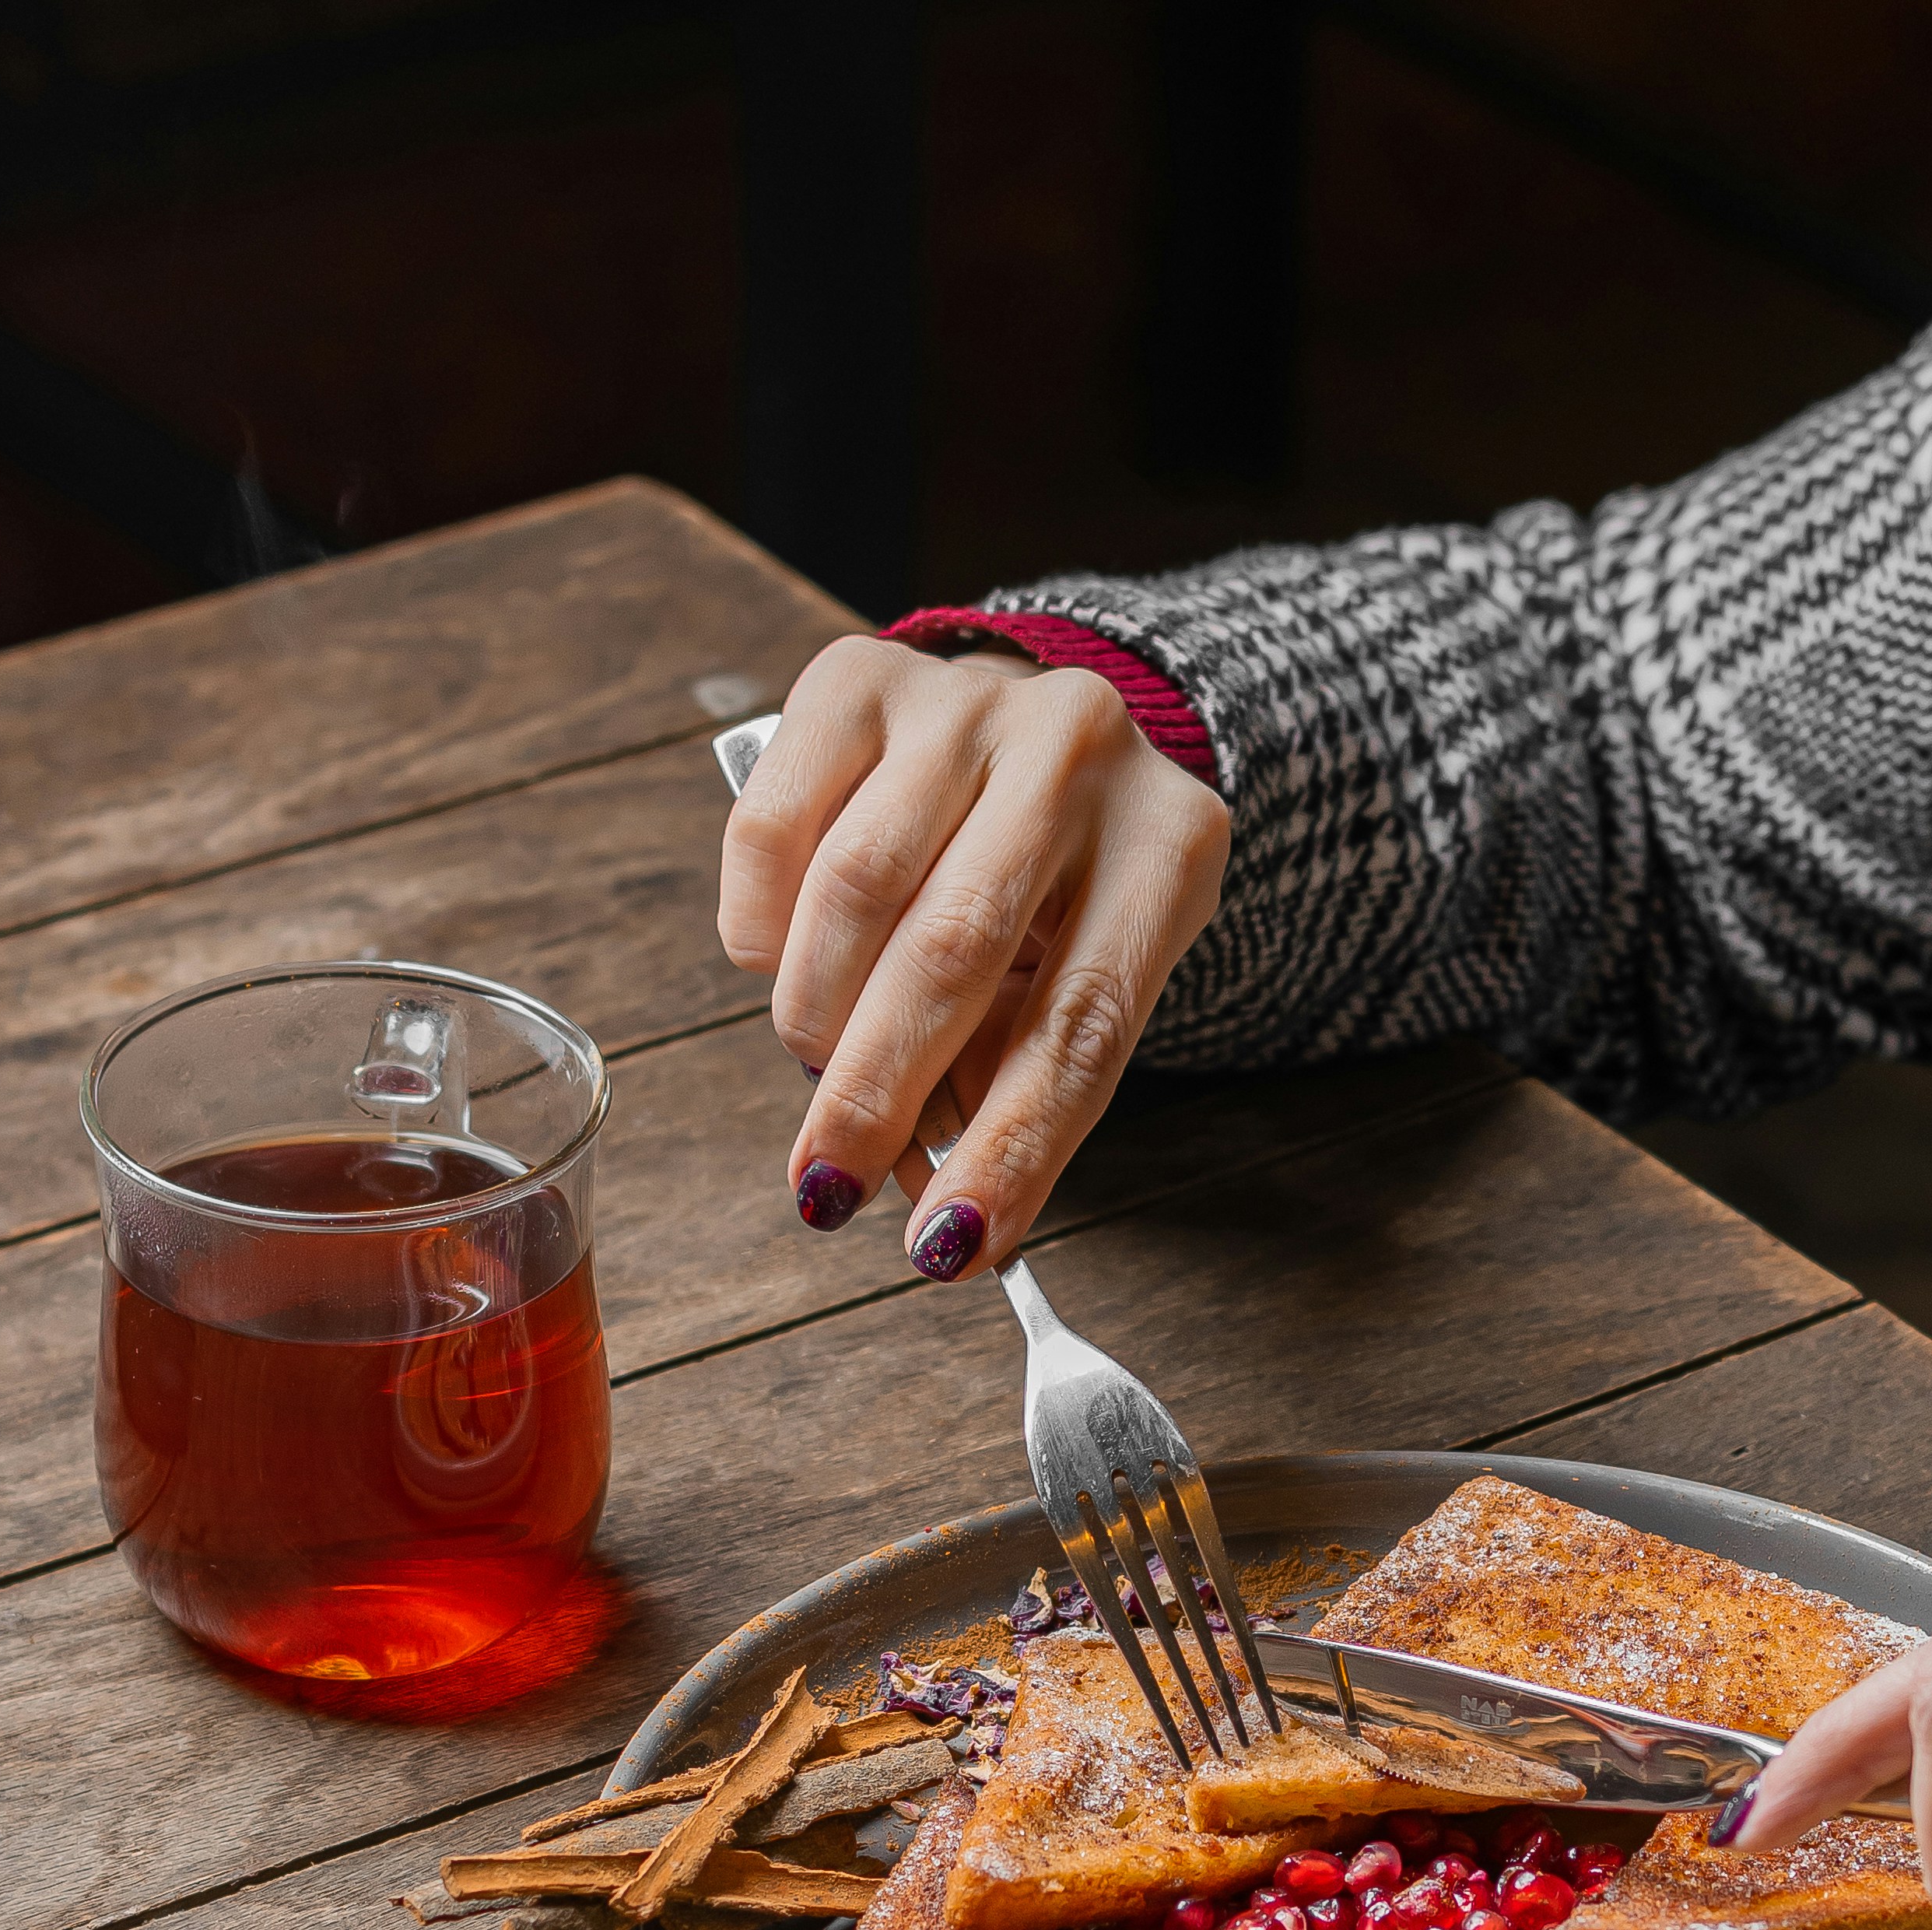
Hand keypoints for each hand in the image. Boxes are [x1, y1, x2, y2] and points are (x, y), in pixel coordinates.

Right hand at [718, 633, 1229, 1274]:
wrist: (1047, 729)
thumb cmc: (1066, 894)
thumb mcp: (1084, 981)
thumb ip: (1018, 1079)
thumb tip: (941, 1220)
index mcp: (1168, 844)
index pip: (1080, 1027)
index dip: (1010, 1148)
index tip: (946, 1248)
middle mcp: (1076, 749)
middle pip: (956, 952)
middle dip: (879, 1095)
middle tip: (830, 1191)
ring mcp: (964, 700)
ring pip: (854, 891)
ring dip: (815, 1018)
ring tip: (818, 1078)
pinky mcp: (856, 678)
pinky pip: (772, 830)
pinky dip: (763, 930)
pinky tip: (786, 968)